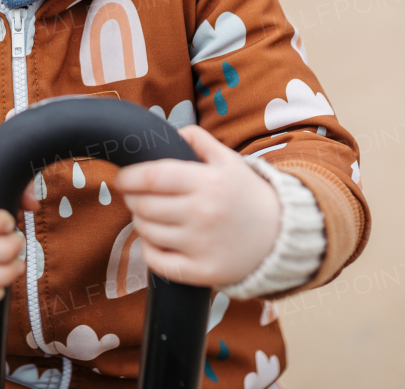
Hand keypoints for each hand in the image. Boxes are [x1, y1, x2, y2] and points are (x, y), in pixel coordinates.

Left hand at [114, 125, 280, 288]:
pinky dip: (148, 250)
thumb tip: (169, 132)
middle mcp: (203, 213)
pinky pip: (158, 263)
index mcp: (208, 182)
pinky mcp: (203, 272)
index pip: (153, 177)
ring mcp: (202, 245)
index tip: (122, 178)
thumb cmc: (248, 195)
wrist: (282, 235)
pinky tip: (156, 241)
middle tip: (136, 197)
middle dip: (132, 199)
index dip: (129, 177)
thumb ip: (198, 140)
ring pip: (147, 232)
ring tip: (150, 216)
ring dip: (140, 222)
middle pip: (145, 206)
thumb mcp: (229, 160)